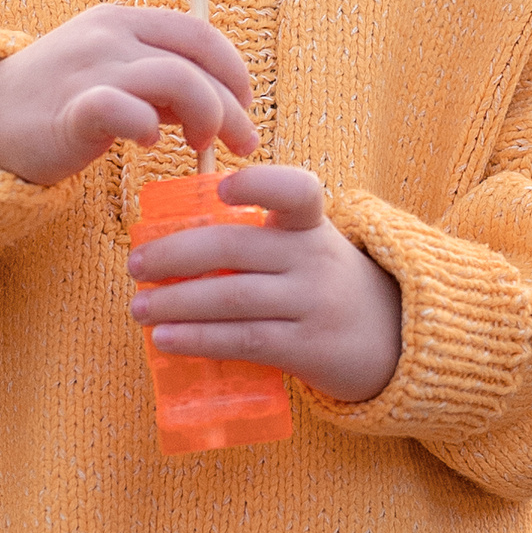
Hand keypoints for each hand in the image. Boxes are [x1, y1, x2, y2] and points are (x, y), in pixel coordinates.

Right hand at [0, 4, 258, 188]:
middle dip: (232, 103)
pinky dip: (148, 125)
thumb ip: (156, 82)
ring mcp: (91, 68)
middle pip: (196, 58)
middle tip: (244, 142)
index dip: (231, 67)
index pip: (196, 32)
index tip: (246, 102)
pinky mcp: (72, 108)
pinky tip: (149, 144)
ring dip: (206, 115)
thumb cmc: (52, 101)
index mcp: (121, 21)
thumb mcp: (108, 73)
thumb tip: (212, 104)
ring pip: (176, 78)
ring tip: (202, 147)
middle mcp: (109, 35)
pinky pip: (124, 109)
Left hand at [127, 164, 402, 403]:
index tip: (220, 186)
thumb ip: (257, 237)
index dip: (258, 184)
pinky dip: (200, 339)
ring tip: (139, 308)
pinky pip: (245, 340)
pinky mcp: (307, 349)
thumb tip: (171, 244)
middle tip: (135, 266)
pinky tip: (166, 340)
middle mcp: (312, 258)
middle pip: (235, 248)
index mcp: (310, 224)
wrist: (396, 341)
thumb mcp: (306, 246)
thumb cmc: (323, 283)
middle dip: (176, 255)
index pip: (296, 191)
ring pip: (233, 298)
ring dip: (177, 303)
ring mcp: (312, 304)